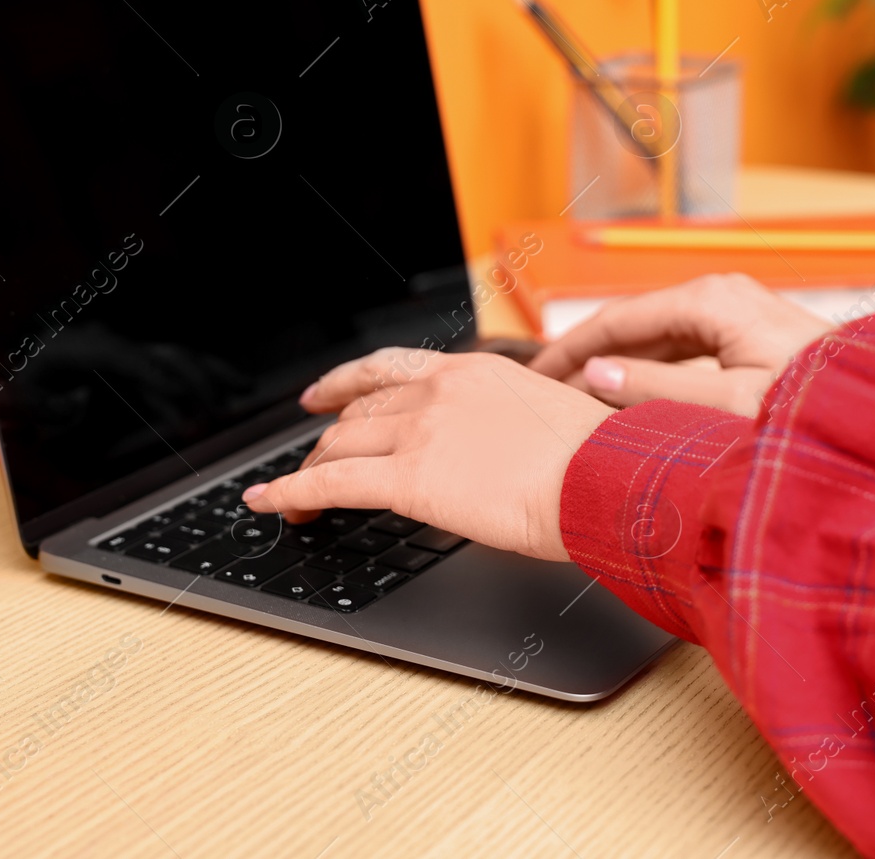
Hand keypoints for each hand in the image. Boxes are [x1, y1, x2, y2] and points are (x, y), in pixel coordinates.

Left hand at [243, 349, 614, 559]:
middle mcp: (438, 390)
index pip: (390, 370)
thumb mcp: (548, 421)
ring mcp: (419, 430)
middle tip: (308, 458)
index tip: (324, 396)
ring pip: (338, 445)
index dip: (346, 384)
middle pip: (358, 409)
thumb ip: (507, 425)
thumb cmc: (597, 461)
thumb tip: (497, 451)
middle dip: (326, 436)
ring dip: (307, 471)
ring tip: (289, 496)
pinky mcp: (408, 478)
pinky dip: (290, 493)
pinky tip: (269, 504)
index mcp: (473, 371)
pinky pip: (329, 484)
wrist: (605, 478)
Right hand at [527, 273, 830, 415]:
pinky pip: (684, 346)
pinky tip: (637, 393)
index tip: (536, 374)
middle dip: (589, 355)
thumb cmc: (815, 408)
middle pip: (635, 323)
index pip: (617, 318)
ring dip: (620, 363)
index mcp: (710, 300)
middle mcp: (722, 295)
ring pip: (659, 335)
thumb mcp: (724, 404)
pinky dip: (652, 367)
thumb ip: (654, 387)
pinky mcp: (751, 333)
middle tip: (547, 389)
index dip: (570, 349)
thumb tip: (596, 373)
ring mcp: (738, 311)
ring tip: (583, 396)